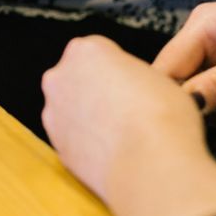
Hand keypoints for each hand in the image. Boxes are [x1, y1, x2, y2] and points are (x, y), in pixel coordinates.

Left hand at [42, 36, 206, 199]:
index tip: (132, 83)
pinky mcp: (56, 145)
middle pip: (78, 77)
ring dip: (89, 117)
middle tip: (127, 107)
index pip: (99, 51)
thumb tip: (136, 86)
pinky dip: (87, 143)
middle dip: (97, 90)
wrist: (151, 165)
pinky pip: (73, 138)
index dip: (119, 69)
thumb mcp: (159, 78)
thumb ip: (134, 74)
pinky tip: (113, 151)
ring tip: (122, 133)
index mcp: (86, 50)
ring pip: (72, 109)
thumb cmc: (162, 118)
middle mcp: (60, 76)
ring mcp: (53, 112)